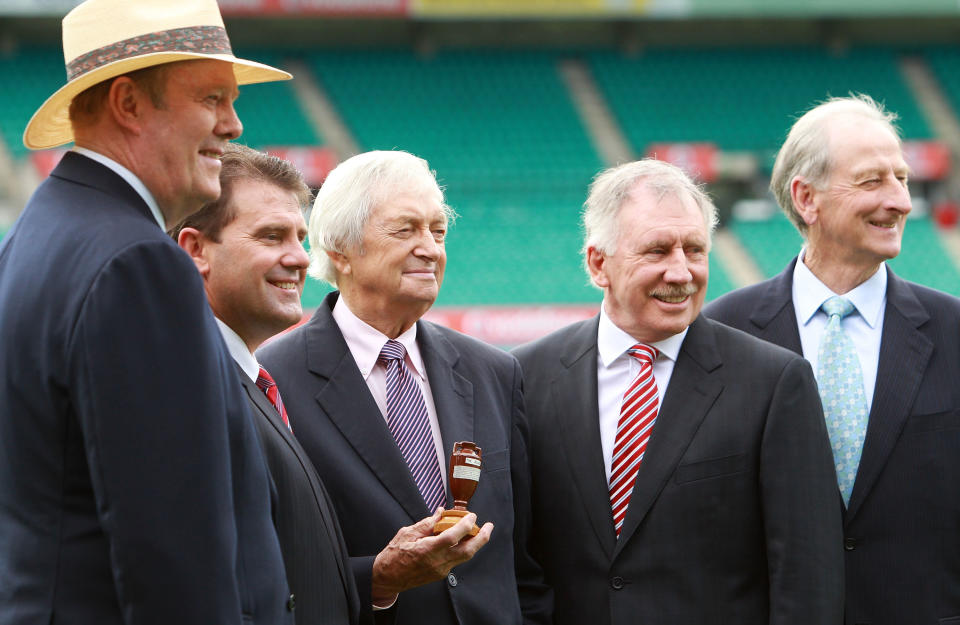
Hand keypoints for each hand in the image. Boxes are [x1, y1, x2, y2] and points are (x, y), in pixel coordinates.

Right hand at [370, 507, 492, 605]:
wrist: (388, 578)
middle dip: (482, 538)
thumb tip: (441, 513)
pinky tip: (461, 539)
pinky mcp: (441, 574)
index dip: (465, 525)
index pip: (453, 537)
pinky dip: (462, 548)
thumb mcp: (407, 533)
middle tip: (488, 526)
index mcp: (427, 550)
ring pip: (465, 556)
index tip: (471, 516)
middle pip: (468, 551)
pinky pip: (456, 560)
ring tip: (479, 531)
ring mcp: (441, 570)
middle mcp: (437, 562)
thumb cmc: (394, 555)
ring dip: (475, 543)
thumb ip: (427, 523)